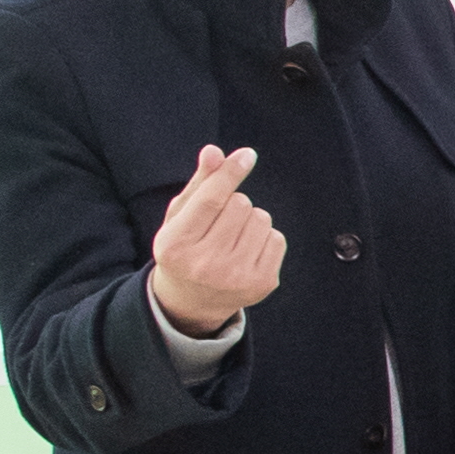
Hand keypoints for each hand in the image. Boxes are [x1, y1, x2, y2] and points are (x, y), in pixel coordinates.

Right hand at [147, 143, 283, 334]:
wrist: (192, 301)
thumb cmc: (184, 249)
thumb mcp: (180, 218)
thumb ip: (199, 184)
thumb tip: (214, 151)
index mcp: (176, 244)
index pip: (210, 200)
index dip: (230, 174)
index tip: (248, 155)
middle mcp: (206, 264)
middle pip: (240, 204)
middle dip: (234, 203)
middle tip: (219, 223)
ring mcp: (237, 277)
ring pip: (262, 218)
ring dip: (250, 219)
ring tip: (232, 237)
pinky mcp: (263, 284)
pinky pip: (278, 238)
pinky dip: (265, 237)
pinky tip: (247, 251)